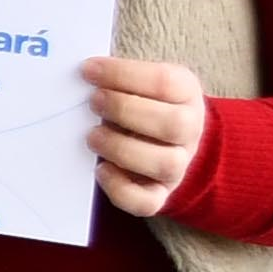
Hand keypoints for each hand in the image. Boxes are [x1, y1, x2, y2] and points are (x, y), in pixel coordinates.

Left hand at [87, 54, 208, 217]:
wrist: (166, 141)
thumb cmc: (141, 103)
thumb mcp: (139, 82)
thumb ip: (118, 77)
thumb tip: (83, 71)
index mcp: (186, 93)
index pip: (165, 82)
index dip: (123, 74)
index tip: (88, 70)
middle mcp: (189, 130)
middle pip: (173, 124)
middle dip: (126, 110)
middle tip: (93, 102)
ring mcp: (178, 165)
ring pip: (165, 164)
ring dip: (122, 149)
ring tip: (92, 136)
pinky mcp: (160, 193)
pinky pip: (148, 201)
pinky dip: (121, 189)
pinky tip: (101, 170)